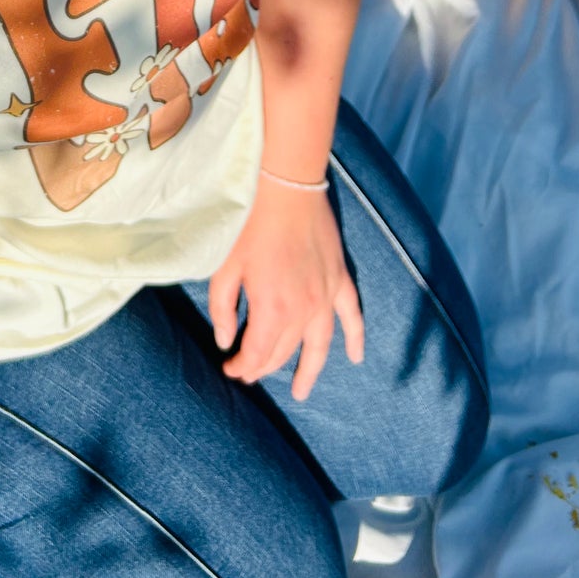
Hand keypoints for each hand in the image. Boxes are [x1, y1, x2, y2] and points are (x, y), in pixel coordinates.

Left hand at [209, 177, 364, 401]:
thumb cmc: (250, 225)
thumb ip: (223, 308)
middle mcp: (304, 311)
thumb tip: (225, 341)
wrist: (286, 186)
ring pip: (319, 345)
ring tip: (300, 391)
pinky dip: (355, 338)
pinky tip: (355, 357)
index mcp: (272, 310)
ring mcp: (326, 297)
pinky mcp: (339, 279)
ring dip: (309, 370)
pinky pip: (352, 315)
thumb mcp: (225, 267)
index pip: (257, 354)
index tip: (229, 368)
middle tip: (249, 371)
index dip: (242, 366)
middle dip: (264, 366)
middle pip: (283, 351)